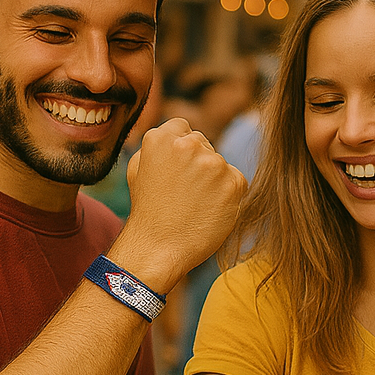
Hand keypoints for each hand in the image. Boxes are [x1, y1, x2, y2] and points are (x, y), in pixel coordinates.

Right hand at [115, 118, 247, 290]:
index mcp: (160, 138)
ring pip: (221, 163)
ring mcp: (213, 163)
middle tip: (184, 192)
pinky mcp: (233, 182)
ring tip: (195, 203)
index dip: (181, 150)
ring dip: (214, 179)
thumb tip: (178, 132)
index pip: (183, 128)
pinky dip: (228, 193)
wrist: (159, 246)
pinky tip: (210, 209)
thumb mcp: (138, 167)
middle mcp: (189, 145)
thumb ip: (158, 143)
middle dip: (198, 163)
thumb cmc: (148, 209)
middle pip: (204, 144)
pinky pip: (236, 180)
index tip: (176, 171)